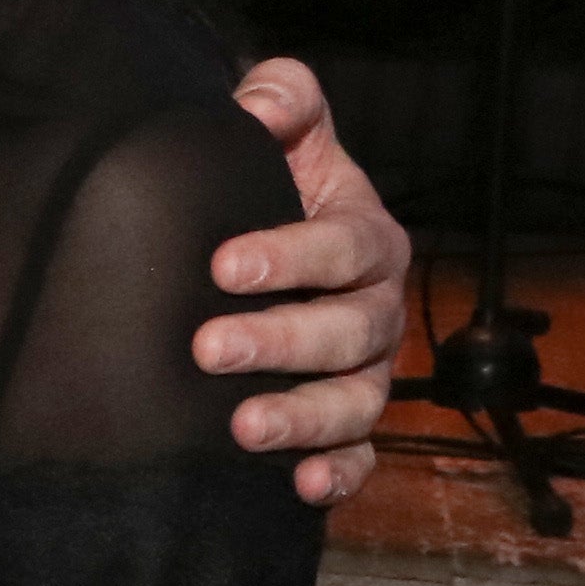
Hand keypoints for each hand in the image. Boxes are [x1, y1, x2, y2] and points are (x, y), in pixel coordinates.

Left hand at [213, 53, 413, 504]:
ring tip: (244, 427)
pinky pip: (358, 457)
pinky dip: (337, 475)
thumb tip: (259, 102)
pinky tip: (299, 488)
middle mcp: (377, 309)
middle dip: (281, 341)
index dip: (291, 256)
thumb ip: (281, 98)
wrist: (259, 245)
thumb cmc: (270, 185)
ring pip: (356, 402)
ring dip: (305, 418)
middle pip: (347, 331)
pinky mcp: (347, 423)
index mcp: (367, 238)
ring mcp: (367, 372)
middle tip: (208, 349)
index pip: (343, 247)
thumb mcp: (281, 130)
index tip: (222, 267)